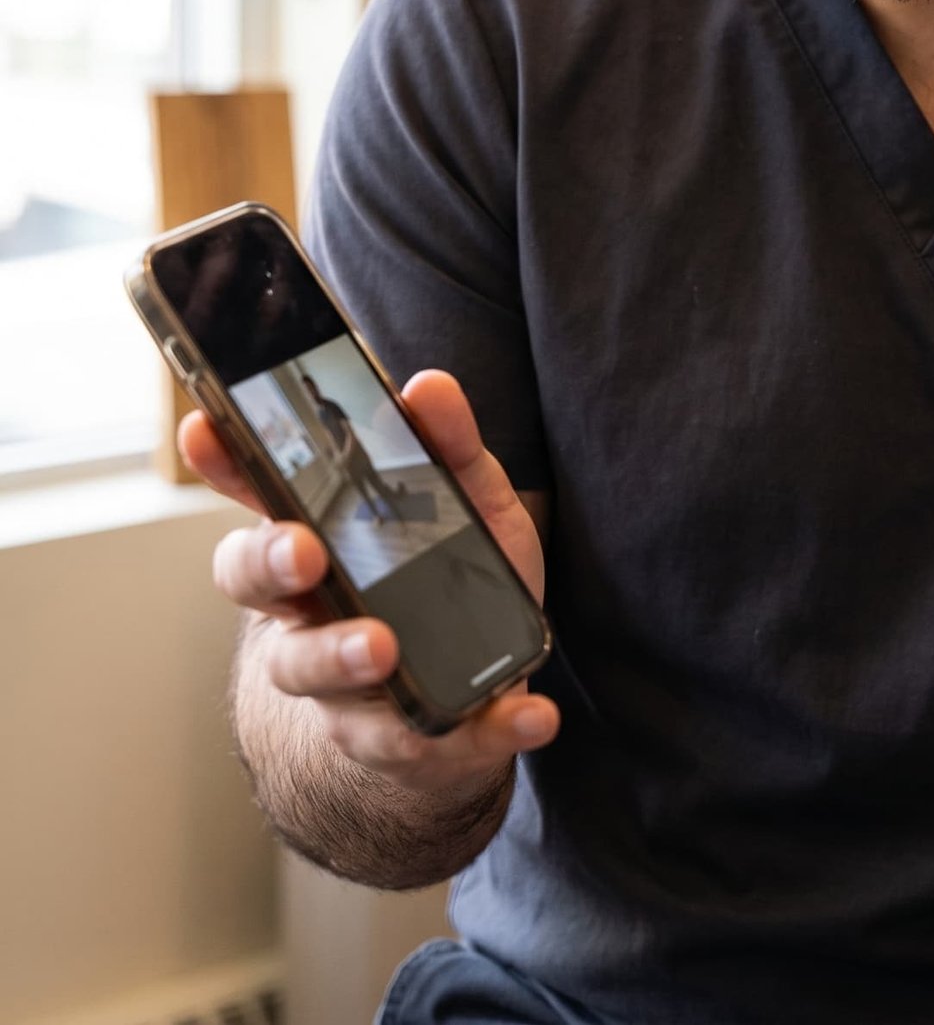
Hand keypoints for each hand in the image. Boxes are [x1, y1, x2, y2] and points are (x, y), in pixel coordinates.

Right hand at [182, 369, 559, 793]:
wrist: (481, 691)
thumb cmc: (454, 577)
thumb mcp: (470, 501)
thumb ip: (449, 446)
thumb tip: (428, 388)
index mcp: (322, 541)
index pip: (259, 498)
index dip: (225, 465)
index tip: (204, 427)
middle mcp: (311, 612)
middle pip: (256, 587)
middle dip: (270, 564)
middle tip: (303, 550)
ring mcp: (344, 683)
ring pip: (313, 674)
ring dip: (343, 657)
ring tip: (384, 646)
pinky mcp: (400, 742)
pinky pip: (427, 743)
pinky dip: (485, 731)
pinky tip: (531, 713)